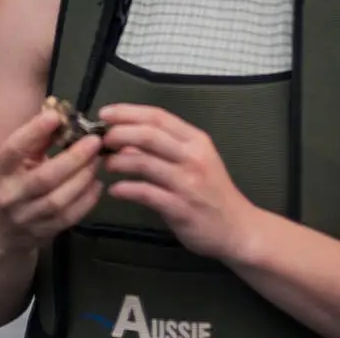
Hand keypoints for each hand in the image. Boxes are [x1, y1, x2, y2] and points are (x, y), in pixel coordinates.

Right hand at [0, 106, 104, 251]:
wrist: (1, 231)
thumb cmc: (12, 184)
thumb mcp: (16, 162)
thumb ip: (36, 141)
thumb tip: (62, 116)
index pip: (13, 150)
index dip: (34, 131)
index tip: (56, 116)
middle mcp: (9, 196)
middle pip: (44, 178)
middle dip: (73, 158)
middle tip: (94, 142)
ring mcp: (26, 218)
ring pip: (59, 200)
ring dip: (83, 178)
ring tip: (97, 161)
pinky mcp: (42, 233)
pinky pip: (68, 217)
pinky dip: (86, 200)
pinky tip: (97, 184)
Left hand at [99, 103, 264, 262]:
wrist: (237, 228)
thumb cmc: (213, 192)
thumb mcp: (198, 160)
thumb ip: (168, 147)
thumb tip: (128, 138)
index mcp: (196, 141)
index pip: (158, 117)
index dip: (128, 112)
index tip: (106, 113)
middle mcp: (193, 157)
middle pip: (148, 134)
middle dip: (119, 132)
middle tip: (102, 139)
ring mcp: (187, 182)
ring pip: (143, 161)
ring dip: (118, 161)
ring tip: (107, 164)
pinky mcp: (180, 208)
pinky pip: (145, 193)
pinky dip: (125, 189)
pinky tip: (115, 191)